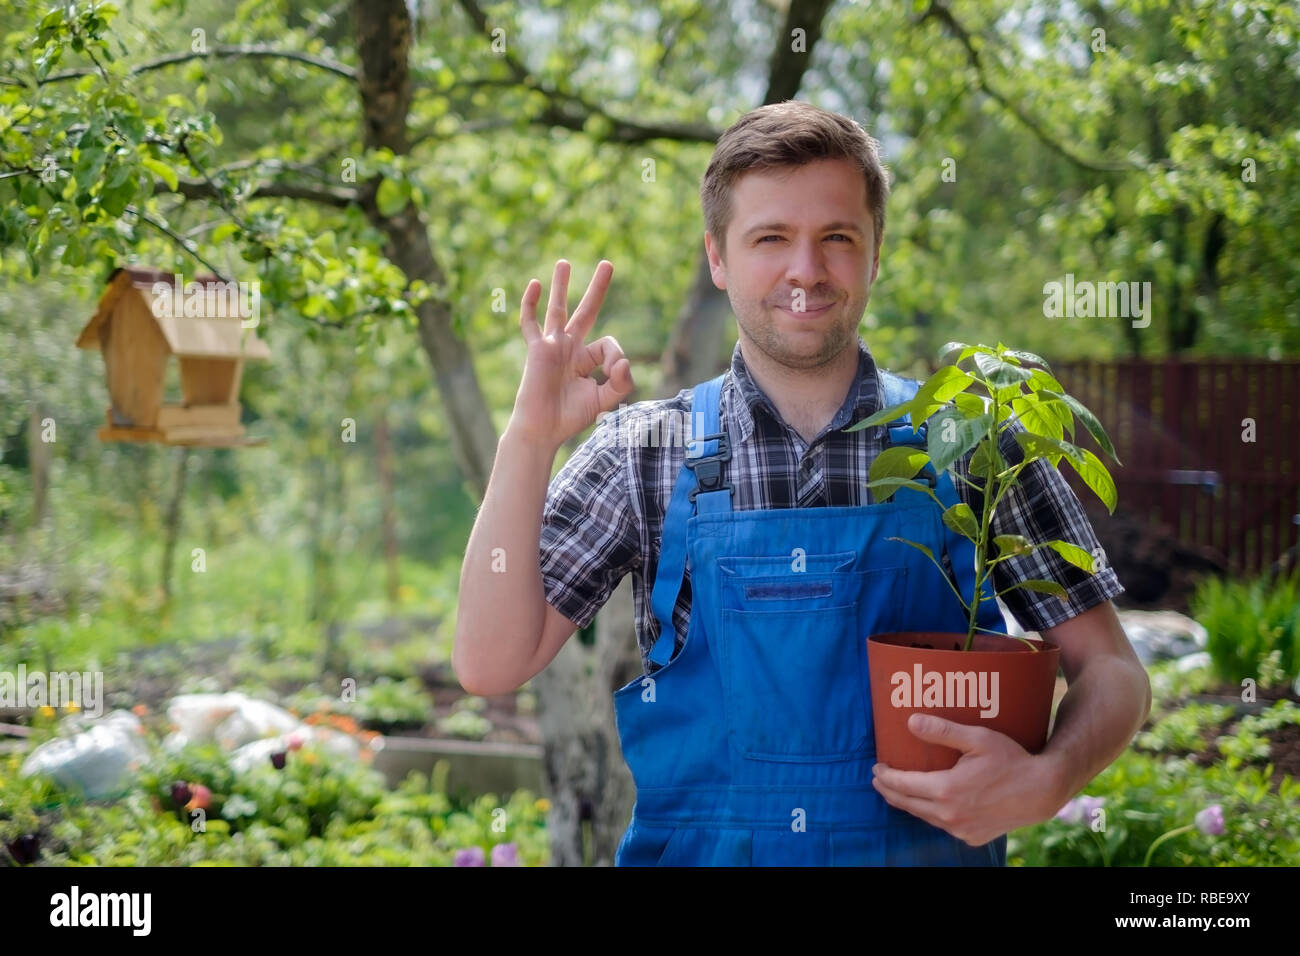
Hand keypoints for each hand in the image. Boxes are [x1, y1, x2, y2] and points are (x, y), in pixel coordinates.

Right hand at [506, 259, 633, 451]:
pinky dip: (531, 303)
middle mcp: (569, 348)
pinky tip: (535, 284)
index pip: (608, 344)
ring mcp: (552, 346)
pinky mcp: (536, 349)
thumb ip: (621, 383)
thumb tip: (626, 361)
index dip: (616, 356)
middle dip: (597, 288)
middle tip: (608, 264)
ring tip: (564, 262)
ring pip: (558, 309)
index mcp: (585, 359)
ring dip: (561, 285)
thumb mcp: (604, 401)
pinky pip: (530, 322)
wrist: (543, 429)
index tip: (615, 372)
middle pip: (586, 311)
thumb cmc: (570, 418)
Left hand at [871, 714, 1062, 845]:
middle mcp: (949, 815)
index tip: (877, 767)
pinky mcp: (972, 837)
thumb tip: (910, 722)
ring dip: (909, 803)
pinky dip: (931, 814)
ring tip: (900, 789)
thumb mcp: (977, 738)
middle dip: (889, 790)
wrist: (1042, 791)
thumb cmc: (1011, 760)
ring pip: (924, 817)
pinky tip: (929, 803)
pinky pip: (942, 825)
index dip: (885, 776)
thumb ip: (942, 730)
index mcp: (946, 790)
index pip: (902, 785)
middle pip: (907, 804)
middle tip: (879, 778)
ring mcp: (961, 829)